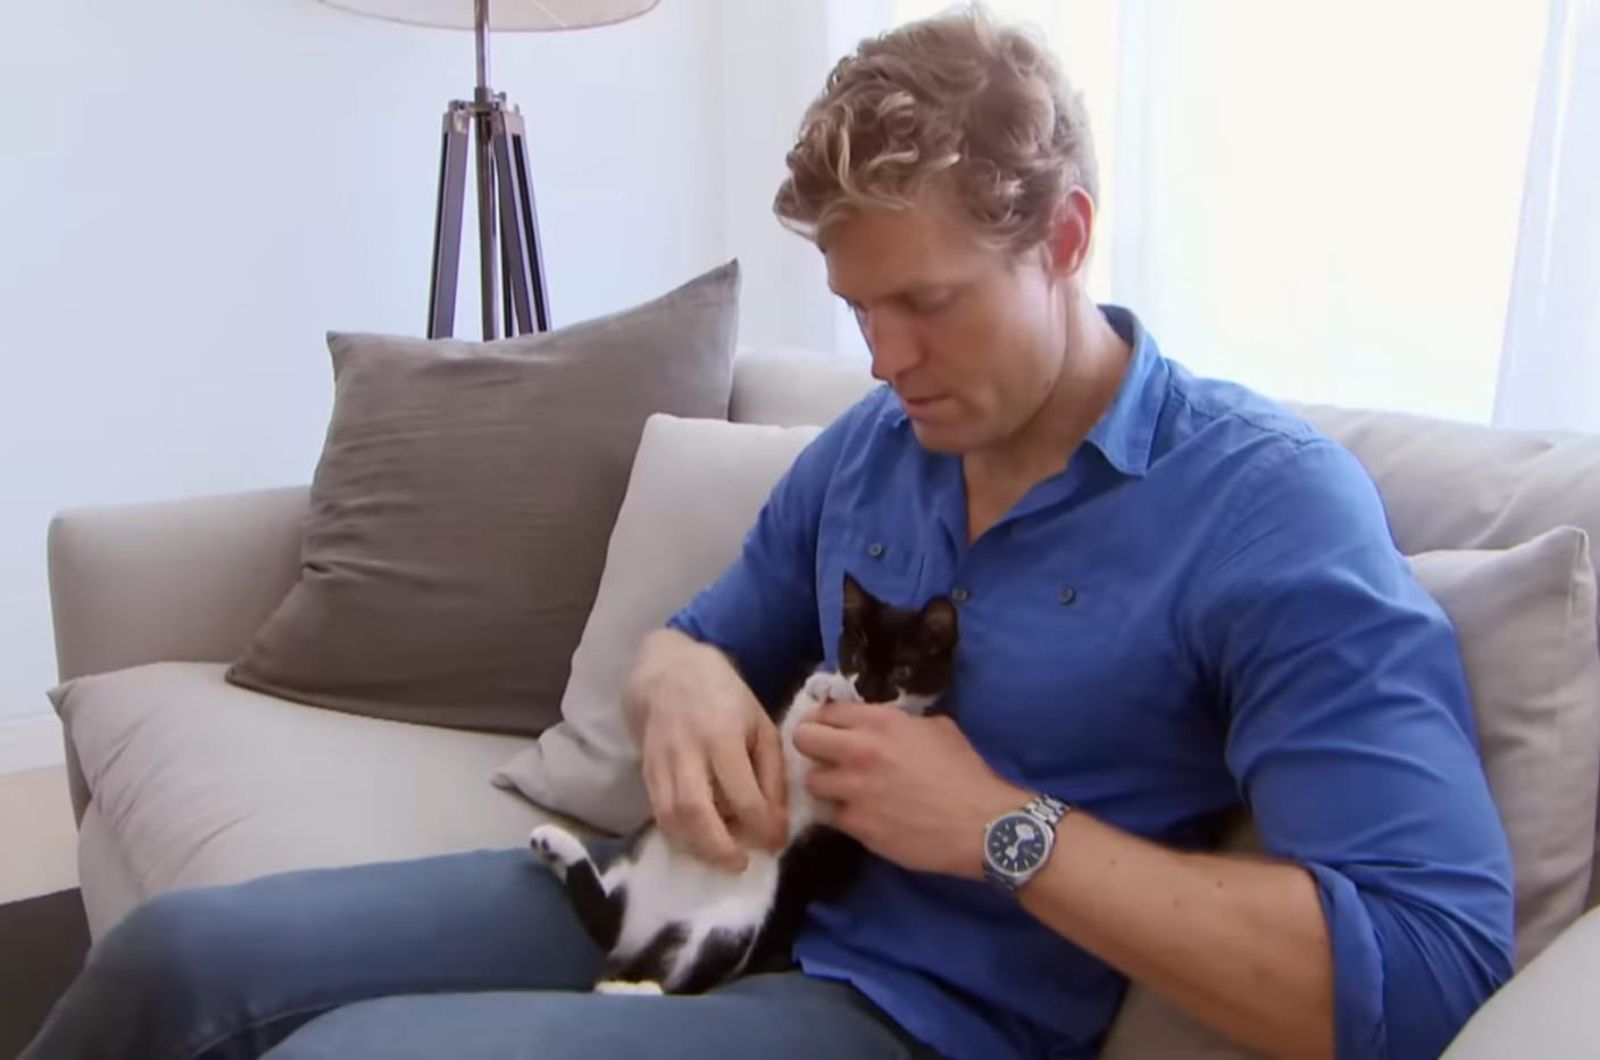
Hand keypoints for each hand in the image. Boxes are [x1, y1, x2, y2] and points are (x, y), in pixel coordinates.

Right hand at [637, 680, 787, 873]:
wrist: (668, 671)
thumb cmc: (725, 696)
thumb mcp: (760, 724)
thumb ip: (771, 772)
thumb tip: (775, 822)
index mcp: (722, 735)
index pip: (742, 794)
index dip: (762, 827)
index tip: (776, 842)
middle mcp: (686, 752)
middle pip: (696, 813)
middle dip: (720, 849)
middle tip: (742, 864)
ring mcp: (660, 763)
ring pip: (670, 819)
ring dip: (696, 849)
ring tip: (722, 859)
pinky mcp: (645, 772)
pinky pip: (658, 814)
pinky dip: (679, 837)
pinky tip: (699, 843)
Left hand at [792, 701, 1027, 878]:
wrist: (981, 825)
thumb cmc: (965, 772)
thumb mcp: (936, 729)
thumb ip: (899, 723)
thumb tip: (879, 727)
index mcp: (879, 722)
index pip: (825, 710)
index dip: (826, 721)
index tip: (832, 731)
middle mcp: (859, 751)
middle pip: (803, 739)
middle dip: (812, 748)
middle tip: (828, 759)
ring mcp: (854, 790)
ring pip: (811, 782)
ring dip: (827, 786)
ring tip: (847, 792)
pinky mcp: (857, 826)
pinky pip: (834, 816)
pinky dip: (846, 817)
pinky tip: (867, 817)